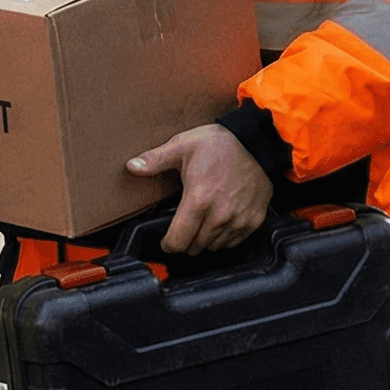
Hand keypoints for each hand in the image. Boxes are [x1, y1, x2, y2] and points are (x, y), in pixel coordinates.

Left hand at [127, 124, 272, 254]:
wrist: (258, 141)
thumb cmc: (221, 143)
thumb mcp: (183, 145)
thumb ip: (155, 160)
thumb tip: (131, 167)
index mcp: (198, 199)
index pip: (178, 241)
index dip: (168, 245)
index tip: (166, 241)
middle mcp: (219, 215)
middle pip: (195, 247)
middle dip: (185, 242)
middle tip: (183, 229)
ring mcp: (238, 220)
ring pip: (214, 247)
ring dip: (204, 241)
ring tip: (201, 224)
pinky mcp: (254, 220)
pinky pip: (234, 242)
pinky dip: (224, 238)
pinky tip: (220, 222)